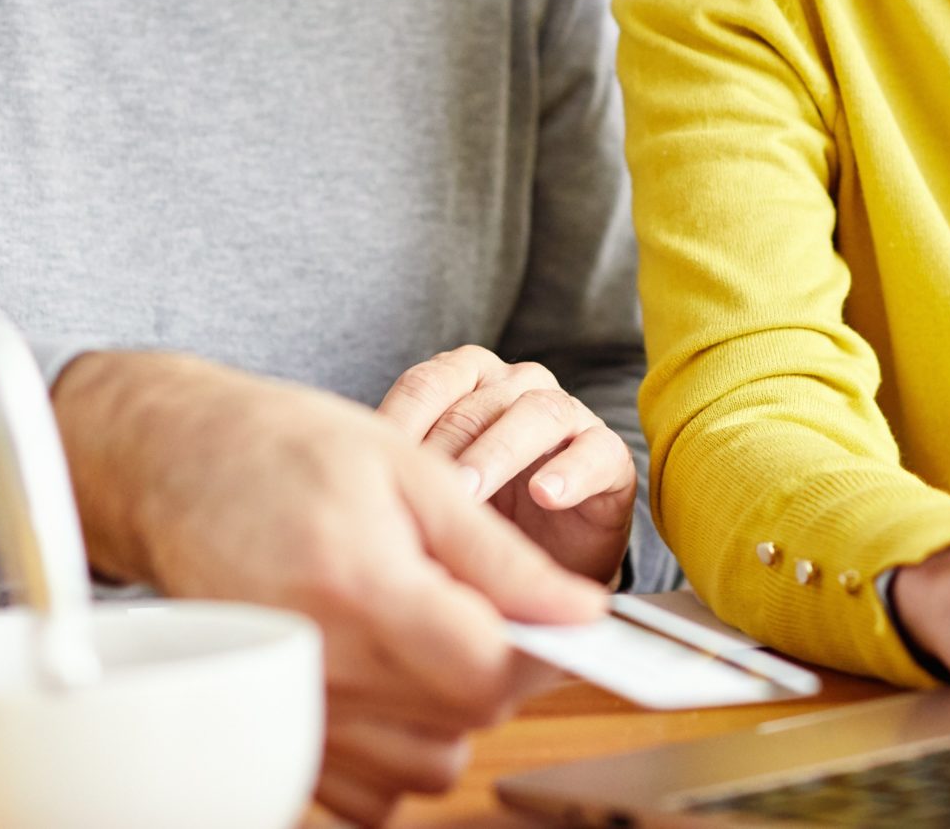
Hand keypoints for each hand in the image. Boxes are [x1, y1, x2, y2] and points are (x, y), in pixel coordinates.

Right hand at [52, 352, 603, 826]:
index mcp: (363, 589)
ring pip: (424, 766)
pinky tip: (393, 675)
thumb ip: (498, 554)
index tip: (563, 620)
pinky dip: (399, 748)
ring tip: (433, 633)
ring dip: (453, 712)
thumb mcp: (411, 471)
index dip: (543, 650)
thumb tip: (579, 610)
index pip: (487, 671)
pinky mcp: (276, 731)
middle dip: (502, 669)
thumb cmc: (288, 451)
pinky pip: (369, 789)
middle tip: (487, 605)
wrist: (176, 468)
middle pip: (464, 721)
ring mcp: (292, 707)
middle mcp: (322, 664)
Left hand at [377, 345, 636, 584]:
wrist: (543, 567)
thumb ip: (398, 477)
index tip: (372, 461)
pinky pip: (594, 453)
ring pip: (537, 413)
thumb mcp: (430, 496)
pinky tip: (545, 495)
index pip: (429, 383)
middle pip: (479, 399)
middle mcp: (519, 388)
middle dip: (447, 443)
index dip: (401, 418)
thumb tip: (339, 484)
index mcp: (470, 382)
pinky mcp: (609, 456)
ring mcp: (569, 417)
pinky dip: (569, 472)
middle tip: (421, 487)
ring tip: (470, 494)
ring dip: (498, 452)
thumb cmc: (477, 519)